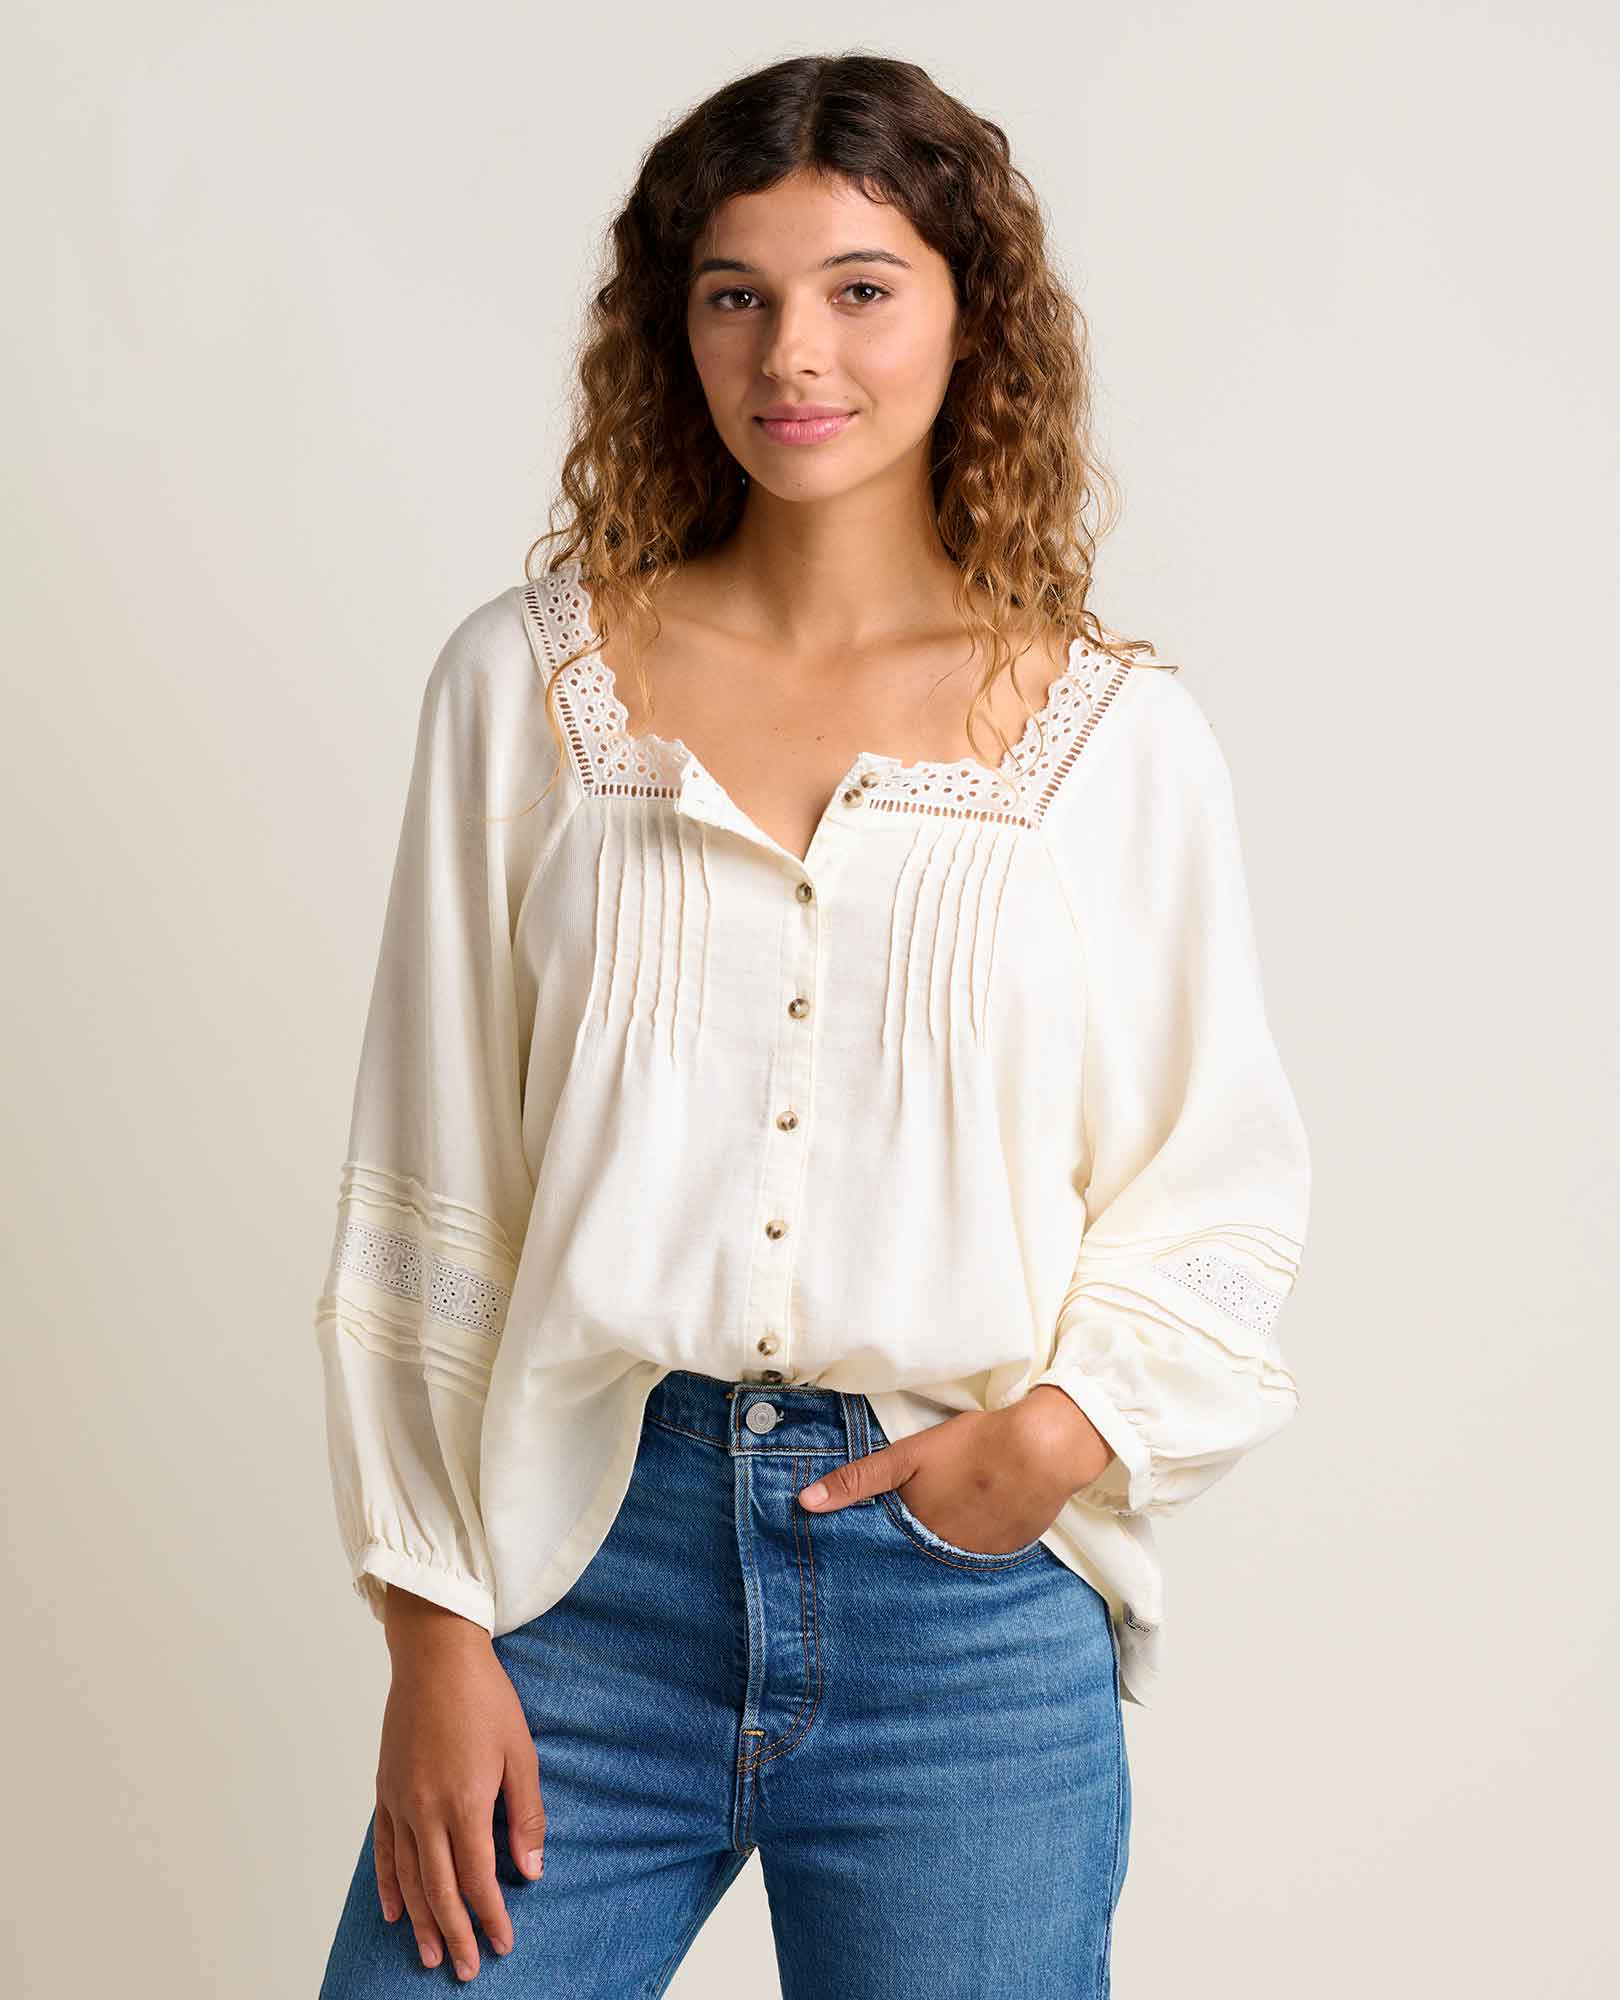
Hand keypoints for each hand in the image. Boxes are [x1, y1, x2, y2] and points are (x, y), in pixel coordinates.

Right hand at [375, 1590, 545, 1980]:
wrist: (436, 1657)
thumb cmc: (485, 1699)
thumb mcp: (521, 1753)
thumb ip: (525, 1814)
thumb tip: (531, 1870)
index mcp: (465, 1804)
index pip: (477, 1880)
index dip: (491, 1917)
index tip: (504, 1942)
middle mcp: (427, 1811)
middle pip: (440, 1890)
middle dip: (456, 1934)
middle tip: (468, 1969)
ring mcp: (401, 1802)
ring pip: (409, 1878)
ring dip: (421, 1921)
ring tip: (431, 1955)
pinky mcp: (386, 1790)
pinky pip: (386, 1849)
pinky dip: (389, 1885)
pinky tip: (394, 1910)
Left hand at [794, 1390, 1114, 1550]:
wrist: (1042, 1449)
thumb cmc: (972, 1446)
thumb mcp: (908, 1455)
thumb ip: (859, 1480)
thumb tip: (805, 1503)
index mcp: (916, 1532)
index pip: (883, 1553)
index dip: (871, 1549)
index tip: (854, 1557)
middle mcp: (944, 1556)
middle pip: (914, 1561)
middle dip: (902, 1558)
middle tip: (902, 1540)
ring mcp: (979, 1559)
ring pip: (946, 1562)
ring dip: (937, 1554)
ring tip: (939, 1531)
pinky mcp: (1007, 1554)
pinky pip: (979, 1559)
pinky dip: (971, 1546)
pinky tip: (974, 1525)